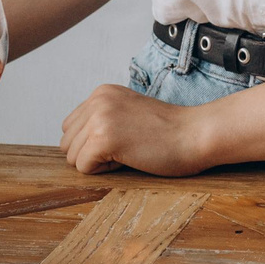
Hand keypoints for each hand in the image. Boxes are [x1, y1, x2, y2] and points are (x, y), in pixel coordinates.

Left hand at [59, 83, 198, 175]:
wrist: (196, 133)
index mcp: (101, 92)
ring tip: (130, 151)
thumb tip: (73, 145)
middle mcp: (96, 100)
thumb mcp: (128, 112)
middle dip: (92, 153)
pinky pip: (84, 168)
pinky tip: (130, 157)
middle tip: (128, 146)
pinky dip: (105, 171)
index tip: (125, 138)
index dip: (94, 142)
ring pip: (73, 157)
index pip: (71, 128)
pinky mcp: (103, 138)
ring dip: (99, 162)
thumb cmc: (169, 131)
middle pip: (68, 143)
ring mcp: (99, 118)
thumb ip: (102, 119)